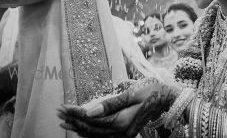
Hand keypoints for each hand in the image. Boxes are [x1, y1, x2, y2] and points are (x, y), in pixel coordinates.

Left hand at [57, 78, 179, 137]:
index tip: (63, 107)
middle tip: (58, 113)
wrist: (168, 99)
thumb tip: (89, 109)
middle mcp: (121, 131)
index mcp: (122, 120)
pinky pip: (103, 136)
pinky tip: (81, 128)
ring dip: (79, 128)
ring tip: (64, 120)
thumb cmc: (151, 91)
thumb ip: (110, 103)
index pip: (92, 120)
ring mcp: (123, 134)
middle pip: (91, 129)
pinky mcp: (125, 133)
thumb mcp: (132, 93)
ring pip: (96, 135)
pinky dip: (90, 133)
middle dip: (73, 121)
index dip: (76, 114)